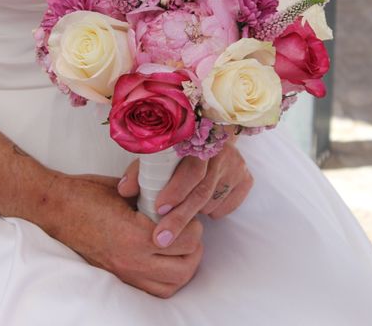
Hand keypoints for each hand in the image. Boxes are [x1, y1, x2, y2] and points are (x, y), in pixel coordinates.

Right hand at [47, 174, 203, 297]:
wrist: (55, 208)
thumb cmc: (86, 193)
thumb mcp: (126, 189)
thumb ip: (154, 200)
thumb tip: (176, 203)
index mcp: (135, 235)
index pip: (185, 241)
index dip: (193, 226)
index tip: (188, 215)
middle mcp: (131, 260)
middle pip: (184, 269)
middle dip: (193, 249)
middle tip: (189, 231)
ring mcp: (123, 272)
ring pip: (171, 285)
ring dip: (182, 267)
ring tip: (178, 247)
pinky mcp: (117, 277)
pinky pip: (152, 289)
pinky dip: (165, 278)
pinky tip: (162, 259)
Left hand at [118, 139, 252, 248]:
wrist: (209, 134)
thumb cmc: (176, 150)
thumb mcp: (156, 155)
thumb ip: (140, 171)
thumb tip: (124, 190)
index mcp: (196, 140)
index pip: (191, 169)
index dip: (176, 190)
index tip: (159, 208)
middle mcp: (220, 152)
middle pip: (202, 191)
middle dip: (180, 217)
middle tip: (161, 238)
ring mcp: (236, 165)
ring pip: (212, 200)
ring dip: (193, 211)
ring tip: (180, 210)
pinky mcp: (246, 179)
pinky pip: (226, 206)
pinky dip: (210, 210)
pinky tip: (201, 204)